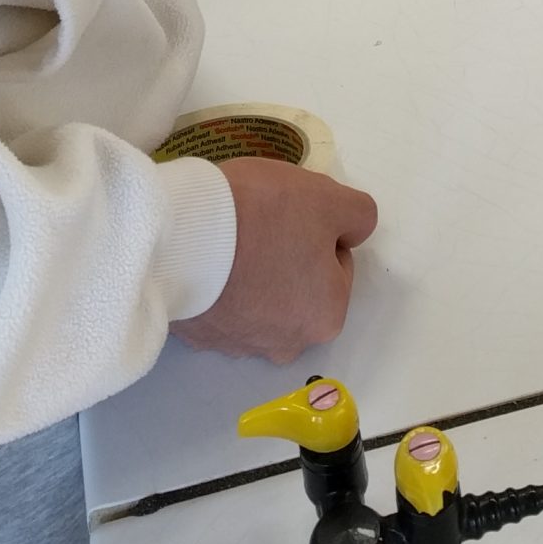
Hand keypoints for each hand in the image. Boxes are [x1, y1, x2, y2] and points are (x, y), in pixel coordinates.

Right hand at [172, 159, 378, 363]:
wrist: (183, 235)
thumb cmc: (265, 216)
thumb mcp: (329, 198)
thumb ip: (359, 215)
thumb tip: (352, 230)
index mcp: (327, 317)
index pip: (336, 264)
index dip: (318, 229)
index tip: (293, 213)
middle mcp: (287, 344)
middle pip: (299, 287)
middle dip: (287, 257)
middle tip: (263, 223)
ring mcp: (237, 345)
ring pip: (259, 299)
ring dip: (252, 274)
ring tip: (230, 237)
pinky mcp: (198, 337)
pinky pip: (220, 305)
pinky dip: (219, 284)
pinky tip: (208, 256)